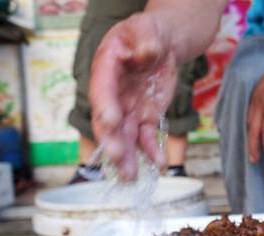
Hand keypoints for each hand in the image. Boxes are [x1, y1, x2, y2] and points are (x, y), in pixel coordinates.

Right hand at [90, 13, 176, 179]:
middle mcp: (112, 94)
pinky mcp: (144, 118)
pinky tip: (159, 163)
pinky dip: (152, 151)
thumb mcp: (146, 29)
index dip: (106, 107)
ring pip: (124, 137)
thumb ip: (145, 39)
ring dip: (127, 158)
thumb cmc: (147, 34)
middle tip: (118, 158)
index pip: (103, 91)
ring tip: (131, 178)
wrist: (161, 45)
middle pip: (108, 122)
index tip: (111, 122)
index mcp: (106, 70)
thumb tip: (145, 51)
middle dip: (112, 141)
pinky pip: (147, 137)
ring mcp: (127, 109)